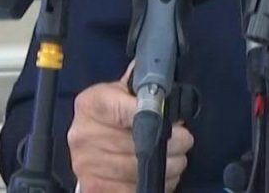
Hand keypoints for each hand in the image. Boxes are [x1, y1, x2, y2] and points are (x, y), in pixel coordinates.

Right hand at [68, 67, 194, 192]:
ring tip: (176, 157)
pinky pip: (136, 189)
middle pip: (140, 143)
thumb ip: (141, 88)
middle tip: (184, 140)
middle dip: (173, 143)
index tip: (172, 120)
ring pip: (142, 170)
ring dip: (170, 165)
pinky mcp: (95, 188)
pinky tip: (161, 174)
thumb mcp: (120, 92)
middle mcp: (84, 135)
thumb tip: (165, 85)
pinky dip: (157, 183)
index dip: (154, 115)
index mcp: (90, 105)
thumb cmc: (110, 117)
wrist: (88, 145)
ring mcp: (87, 165)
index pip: (126, 109)